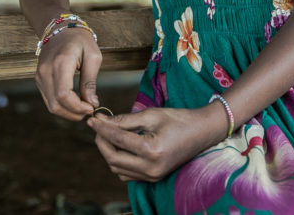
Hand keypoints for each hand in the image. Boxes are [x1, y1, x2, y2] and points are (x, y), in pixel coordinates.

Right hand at [34, 28, 101, 120]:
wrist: (60, 28)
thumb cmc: (80, 40)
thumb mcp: (93, 56)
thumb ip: (90, 81)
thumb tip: (92, 103)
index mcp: (61, 63)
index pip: (64, 95)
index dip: (78, 107)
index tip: (91, 107)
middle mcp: (46, 71)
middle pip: (56, 104)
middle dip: (74, 113)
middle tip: (89, 109)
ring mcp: (40, 76)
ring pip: (51, 106)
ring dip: (68, 112)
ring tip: (83, 107)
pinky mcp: (39, 80)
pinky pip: (49, 100)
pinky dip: (62, 106)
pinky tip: (74, 102)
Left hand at [87, 105, 227, 181]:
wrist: (202, 132)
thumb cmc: (178, 119)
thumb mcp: (151, 115)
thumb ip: (125, 120)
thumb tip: (103, 121)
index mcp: (151, 150)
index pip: (117, 140)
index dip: (102, 128)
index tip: (92, 120)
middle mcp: (151, 168)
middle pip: (113, 158)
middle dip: (102, 142)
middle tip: (98, 127)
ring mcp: (152, 176)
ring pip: (117, 169)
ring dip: (108, 152)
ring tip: (108, 135)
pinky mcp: (153, 178)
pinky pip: (127, 174)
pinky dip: (119, 161)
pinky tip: (120, 146)